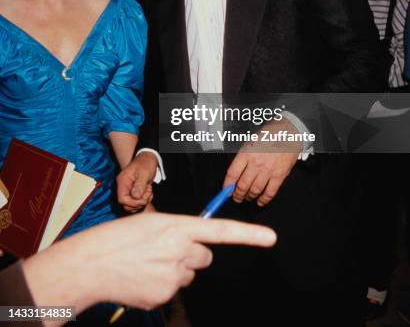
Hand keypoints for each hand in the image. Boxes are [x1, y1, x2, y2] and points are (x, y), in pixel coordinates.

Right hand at [21, 213, 276, 320]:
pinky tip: (142, 278)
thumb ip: (177, 231)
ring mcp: (173, 277)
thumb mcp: (151, 223)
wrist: (91, 264)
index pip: (220, 231)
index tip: (271, 237)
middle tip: (165, 250)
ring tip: (148, 263)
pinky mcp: (164, 296)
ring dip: (176, 268)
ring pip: (189, 274)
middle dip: (192, 254)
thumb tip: (193, 245)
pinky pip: (173, 289)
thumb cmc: (118, 238)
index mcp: (177, 227)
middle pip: (204, 256)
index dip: (249, 234)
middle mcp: (180, 251)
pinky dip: (161, 284)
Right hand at [117, 152, 156, 210]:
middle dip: (138, 203)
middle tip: (148, 194)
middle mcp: (123, 187)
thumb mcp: (144, 173)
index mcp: (123, 181)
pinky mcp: (133, 192)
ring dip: (142, 202)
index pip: (122, 199)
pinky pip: (136, 202)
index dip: (132, 202)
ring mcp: (128, 190)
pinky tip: (149, 193)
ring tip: (149, 192)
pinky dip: (144, 200)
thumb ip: (139, 185)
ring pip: (132, 205)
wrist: (149, 159)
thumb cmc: (146, 164)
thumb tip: (135, 196)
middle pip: (126, 204)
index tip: (142, 199)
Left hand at [223, 118, 300, 206]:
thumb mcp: (251, 141)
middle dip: (237, 194)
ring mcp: (268, 170)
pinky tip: (260, 202)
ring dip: (249, 197)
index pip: (232, 174)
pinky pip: (270, 192)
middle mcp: (256, 163)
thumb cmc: (269, 135)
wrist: (289, 132)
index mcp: (246, 153)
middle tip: (236, 197)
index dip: (227, 186)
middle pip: (242, 185)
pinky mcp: (279, 176)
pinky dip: (264, 200)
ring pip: (255, 191)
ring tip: (247, 198)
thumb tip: (235, 174)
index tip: (226, 191)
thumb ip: (243, 157)